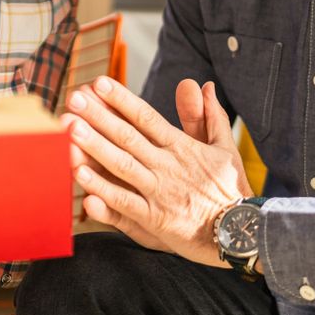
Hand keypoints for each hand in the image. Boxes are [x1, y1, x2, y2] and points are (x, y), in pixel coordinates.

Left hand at [67, 77, 251, 264]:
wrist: (244, 232)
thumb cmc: (231, 188)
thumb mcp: (224, 147)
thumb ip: (210, 116)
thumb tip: (205, 85)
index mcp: (181, 147)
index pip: (146, 117)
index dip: (122, 99)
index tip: (99, 83)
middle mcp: (167, 166)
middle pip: (127, 136)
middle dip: (98, 116)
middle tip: (73, 98)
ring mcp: (159, 192)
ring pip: (121, 165)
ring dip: (94, 147)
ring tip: (70, 130)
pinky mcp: (155, 219)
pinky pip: (123, 202)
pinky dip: (102, 189)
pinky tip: (80, 176)